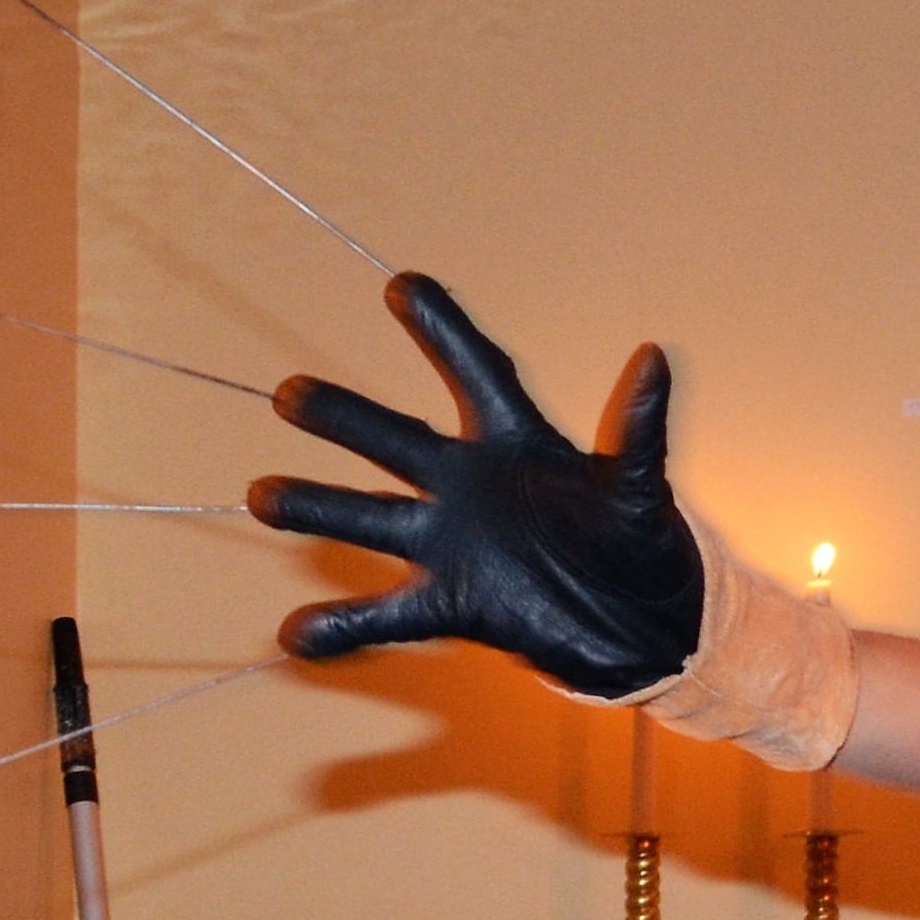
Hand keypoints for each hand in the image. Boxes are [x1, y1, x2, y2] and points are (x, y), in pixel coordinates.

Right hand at [249, 274, 705, 694]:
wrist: (649, 628)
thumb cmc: (644, 547)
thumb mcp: (643, 491)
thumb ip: (639, 431)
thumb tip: (656, 357)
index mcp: (522, 446)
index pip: (479, 374)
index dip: (444, 330)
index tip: (403, 284)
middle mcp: (474, 487)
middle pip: (397, 440)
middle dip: (345, 418)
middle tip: (289, 394)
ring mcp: (457, 546)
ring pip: (373, 520)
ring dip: (319, 507)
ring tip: (264, 494)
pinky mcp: (456, 604)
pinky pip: (389, 616)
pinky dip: (344, 626)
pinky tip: (297, 635)